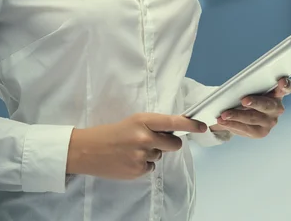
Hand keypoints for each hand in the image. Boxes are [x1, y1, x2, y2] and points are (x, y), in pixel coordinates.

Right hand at [66, 113, 207, 179]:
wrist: (88, 149)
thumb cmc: (112, 132)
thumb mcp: (133, 121)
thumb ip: (153, 125)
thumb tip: (174, 132)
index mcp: (143, 120)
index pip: (173, 122)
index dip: (190, 125)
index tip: (202, 126)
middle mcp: (144, 137)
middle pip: (174, 144)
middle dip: (170, 143)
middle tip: (155, 141)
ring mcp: (141, 155)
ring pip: (161, 156)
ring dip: (153, 153)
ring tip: (133, 149)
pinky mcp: (138, 170)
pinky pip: (151, 167)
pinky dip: (144, 164)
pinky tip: (130, 160)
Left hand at [209, 76, 290, 137]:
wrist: (247, 113)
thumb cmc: (250, 95)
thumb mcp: (252, 88)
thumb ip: (250, 86)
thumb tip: (233, 88)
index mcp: (277, 93)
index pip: (287, 88)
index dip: (286, 85)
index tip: (281, 81)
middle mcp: (277, 108)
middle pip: (267, 105)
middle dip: (255, 102)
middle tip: (243, 100)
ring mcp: (270, 122)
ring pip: (252, 118)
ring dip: (236, 116)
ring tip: (224, 115)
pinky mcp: (261, 132)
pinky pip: (246, 129)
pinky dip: (232, 124)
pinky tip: (223, 122)